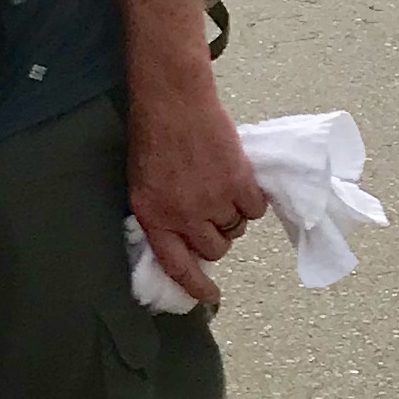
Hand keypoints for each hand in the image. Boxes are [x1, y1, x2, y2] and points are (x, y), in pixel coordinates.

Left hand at [126, 75, 270, 312]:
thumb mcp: (142, 185)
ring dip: (233, 214)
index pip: (177, 267)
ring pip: (237, 228)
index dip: (195, 285)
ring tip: (221, 185)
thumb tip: (184, 240)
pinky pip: (255, 209)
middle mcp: (184, 216)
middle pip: (215, 248)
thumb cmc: (153, 137)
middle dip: (217, 236)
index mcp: (154, 218)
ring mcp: (213, 201)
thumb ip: (161, 216)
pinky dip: (251, 198)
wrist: (173, 102)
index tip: (209, 296)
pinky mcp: (239, 183)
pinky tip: (238, 179)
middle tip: (213, 212)